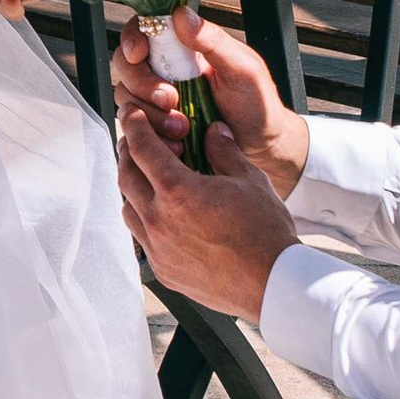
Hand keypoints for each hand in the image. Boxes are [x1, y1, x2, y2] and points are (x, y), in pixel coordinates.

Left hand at [112, 16, 307, 319]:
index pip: (141, 147)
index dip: (134, 125)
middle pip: (126, 176)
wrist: (273, 284)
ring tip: (147, 176)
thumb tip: (213, 130)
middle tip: (136, 140)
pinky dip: (144, 219)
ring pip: (128, 208)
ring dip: (132, 187)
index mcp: (177, 192)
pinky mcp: (163, 270)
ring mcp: (158, 249)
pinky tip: (161, 213)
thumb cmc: (265, 233)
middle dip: (128, 153)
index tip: (131, 114)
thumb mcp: (249, 180)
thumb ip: (224, 151)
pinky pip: (141, 238)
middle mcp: (159, 220)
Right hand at [114, 17, 309, 194]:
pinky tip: (175, 144)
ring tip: (182, 129)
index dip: (133, 39)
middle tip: (171, 100)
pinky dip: (150, 137)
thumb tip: (182, 15)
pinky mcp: (155, 129)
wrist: (261, 148)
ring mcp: (156, 101)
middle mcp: (164, 71)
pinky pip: (134, 129)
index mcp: (183, 48)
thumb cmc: (257, 105)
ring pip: (125, 98)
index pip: (144, 30)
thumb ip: (213, 41)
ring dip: (150, 115)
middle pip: (125, 64)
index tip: (140, 54)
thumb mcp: (242, 69)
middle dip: (141, 83)